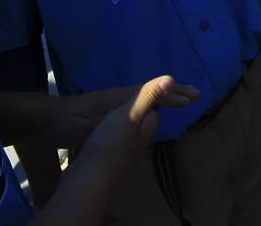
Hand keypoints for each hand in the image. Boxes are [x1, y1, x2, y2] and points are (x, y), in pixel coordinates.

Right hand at [72, 77, 199, 177]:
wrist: (89, 181)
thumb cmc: (109, 145)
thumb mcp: (130, 114)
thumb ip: (149, 96)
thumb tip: (171, 80)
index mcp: (147, 127)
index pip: (155, 103)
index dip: (155, 91)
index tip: (157, 81)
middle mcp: (139, 140)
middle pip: (145, 115)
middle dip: (146, 103)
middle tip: (144, 91)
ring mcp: (125, 151)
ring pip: (130, 127)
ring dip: (128, 117)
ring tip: (120, 109)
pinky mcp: (110, 158)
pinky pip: (116, 137)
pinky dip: (114, 129)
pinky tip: (102, 129)